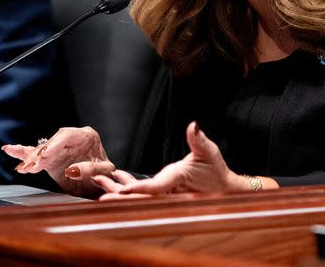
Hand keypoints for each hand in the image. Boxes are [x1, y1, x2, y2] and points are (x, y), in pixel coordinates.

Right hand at [2, 126, 114, 197]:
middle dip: (41, 155)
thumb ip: (90, 169)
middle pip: (52, 142)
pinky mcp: (50, 158)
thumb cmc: (105, 176)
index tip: (45, 154)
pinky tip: (9, 150)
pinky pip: (36, 154)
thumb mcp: (104, 172)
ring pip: (42, 149)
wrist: (101, 186)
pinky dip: (23, 154)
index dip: (54, 144)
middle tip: (32, 166)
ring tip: (23, 168)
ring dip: (31, 159)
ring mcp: (60, 148)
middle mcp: (72, 139)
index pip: (67, 135)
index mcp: (87, 136)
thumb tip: (72, 169)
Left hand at [97, 122, 246, 197]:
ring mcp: (164, 194)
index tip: (122, 189)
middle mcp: (168, 192)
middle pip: (140, 197)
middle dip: (120, 195)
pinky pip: (142, 191)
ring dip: (118, 189)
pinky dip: (127, 185)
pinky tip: (115, 177)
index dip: (138, 189)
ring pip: (138, 196)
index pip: (155, 188)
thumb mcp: (210, 153)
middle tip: (100, 191)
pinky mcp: (162, 192)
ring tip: (99, 182)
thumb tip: (194, 126)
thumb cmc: (217, 172)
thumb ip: (199, 140)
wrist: (225, 191)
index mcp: (177, 182)